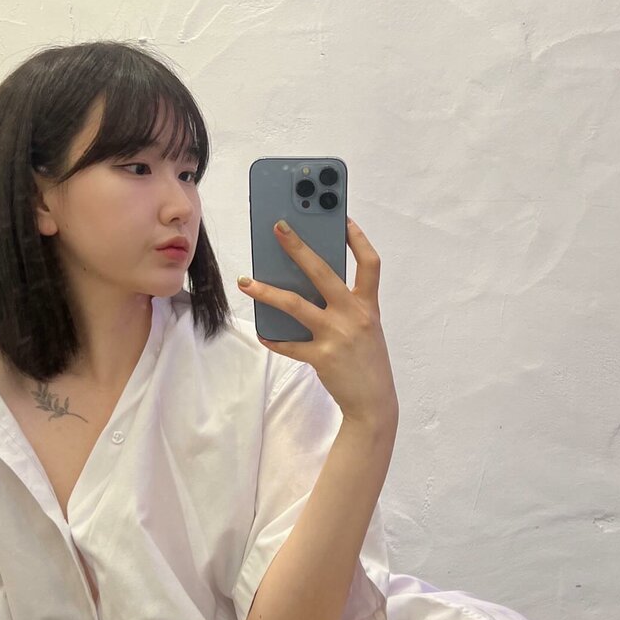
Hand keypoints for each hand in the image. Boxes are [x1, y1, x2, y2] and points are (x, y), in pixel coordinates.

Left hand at [237, 217, 397, 426]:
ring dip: (267, 291)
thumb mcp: (365, 327)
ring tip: (246, 281)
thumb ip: (346, 306)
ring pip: (295, 305)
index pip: (369, 263)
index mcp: (368, 305)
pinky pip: (289, 344)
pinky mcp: (321, 357)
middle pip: (323, 272)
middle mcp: (354, 315)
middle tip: (278, 228)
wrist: (374, 402)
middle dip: (299, 247)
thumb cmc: (366, 361)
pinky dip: (273, 338)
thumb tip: (308, 285)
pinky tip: (262, 332)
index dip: (357, 238)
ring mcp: (337, 336)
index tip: (342, 217)